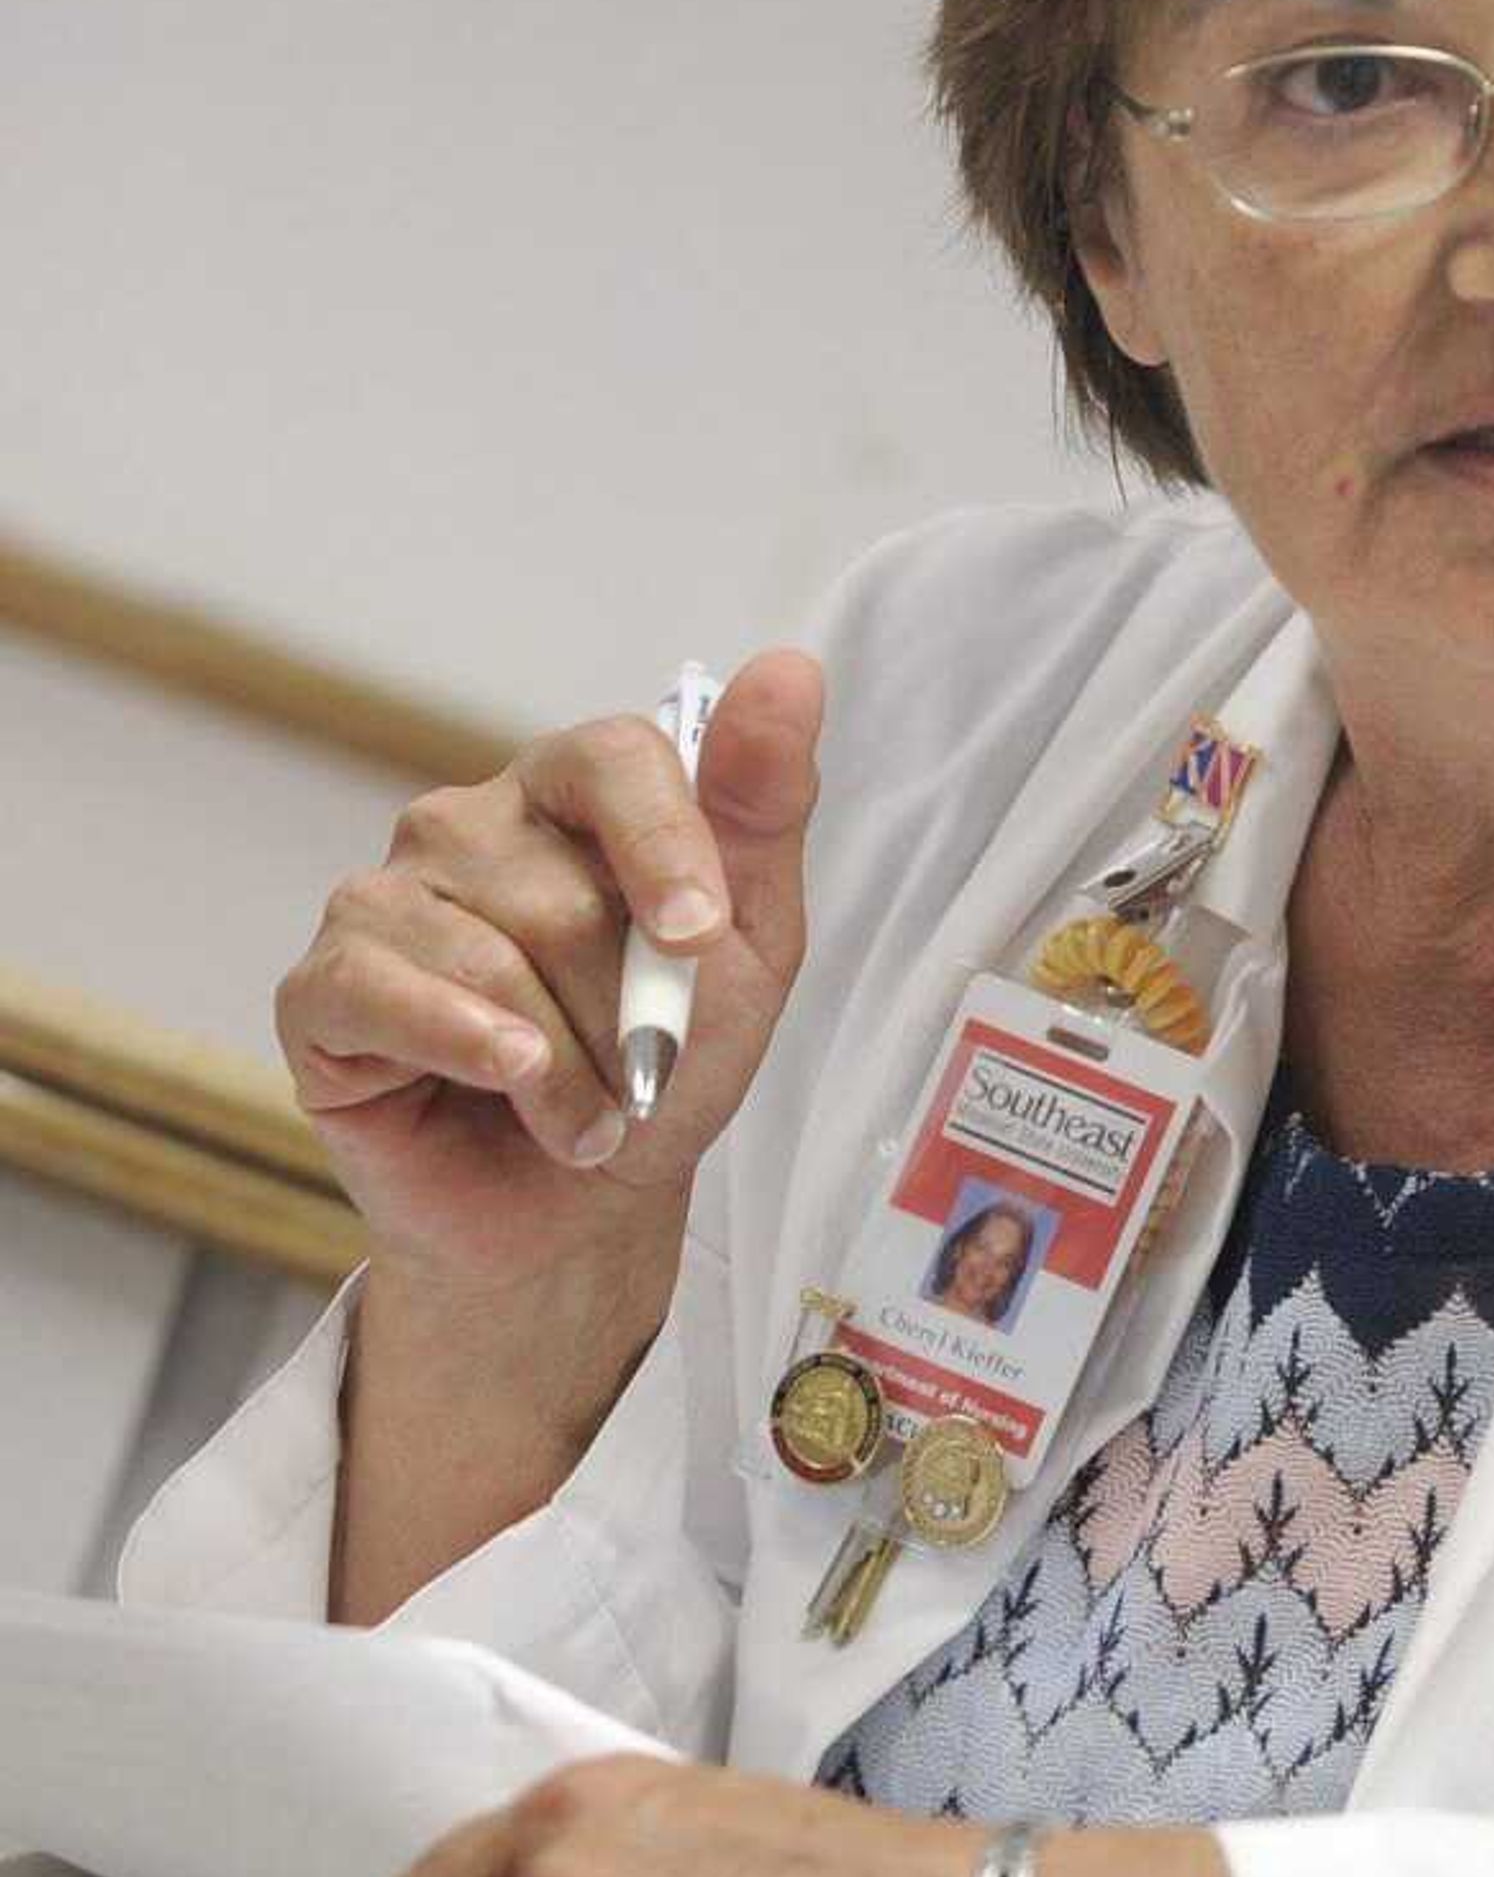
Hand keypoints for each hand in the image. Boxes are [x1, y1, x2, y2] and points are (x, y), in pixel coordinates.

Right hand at [276, 649, 823, 1297]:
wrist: (580, 1208)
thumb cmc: (665, 1066)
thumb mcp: (747, 945)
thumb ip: (760, 806)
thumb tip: (787, 669)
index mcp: (572, 795)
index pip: (614, 756)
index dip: (664, 845)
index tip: (700, 938)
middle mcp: (467, 827)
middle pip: (561, 889)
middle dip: (627, 1010)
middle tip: (641, 1073)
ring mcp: (385, 900)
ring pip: (487, 955)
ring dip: (565, 1063)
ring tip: (584, 1112)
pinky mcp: (323, 988)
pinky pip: (388, 992)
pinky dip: (471, 1052)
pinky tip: (508, 1086)